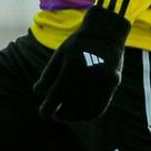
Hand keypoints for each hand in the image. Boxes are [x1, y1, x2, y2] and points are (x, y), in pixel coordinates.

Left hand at [33, 5, 130, 122]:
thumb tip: (38, 92)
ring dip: (75, 117)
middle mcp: (87, 74)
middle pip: (71, 106)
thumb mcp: (60, 55)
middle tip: (56, 116)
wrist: (105, 32)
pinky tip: (83, 115)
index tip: (43, 114)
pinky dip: (91, 114)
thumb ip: (48, 74)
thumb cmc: (78, 44)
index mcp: (71, 66)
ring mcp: (102, 80)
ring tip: (68, 117)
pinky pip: (101, 106)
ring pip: (87, 110)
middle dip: (61, 115)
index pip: (56, 95)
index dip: (48, 108)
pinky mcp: (113, 83)